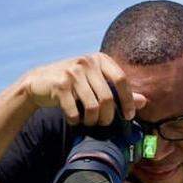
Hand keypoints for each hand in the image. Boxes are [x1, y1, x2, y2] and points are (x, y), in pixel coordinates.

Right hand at [19, 53, 146, 126]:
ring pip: (92, 106)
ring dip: (91, 121)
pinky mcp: (59, 85)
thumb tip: (143, 102)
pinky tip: (73, 120)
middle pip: (107, 97)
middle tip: (103, 124)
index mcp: (99, 59)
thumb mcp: (96, 83)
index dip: (128, 100)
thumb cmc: (72, 84)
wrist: (38, 82)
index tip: (128, 116)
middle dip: (107, 116)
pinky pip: (74, 111)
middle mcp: (87, 62)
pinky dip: (75, 121)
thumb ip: (118, 91)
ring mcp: (72, 72)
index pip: (121, 79)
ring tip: (88, 122)